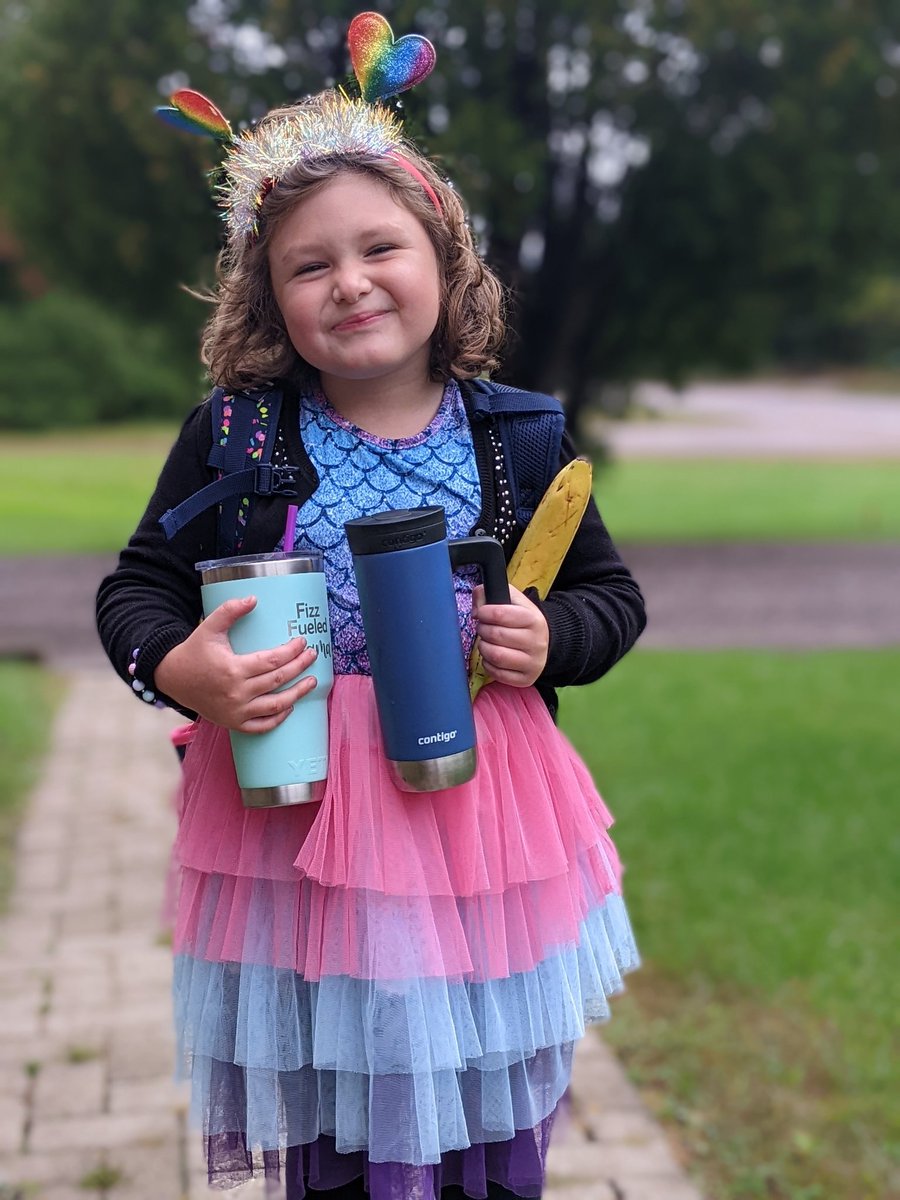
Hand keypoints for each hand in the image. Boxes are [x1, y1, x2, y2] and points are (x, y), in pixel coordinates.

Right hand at [154, 595, 317, 732]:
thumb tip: (253, 598)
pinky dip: (277, 719)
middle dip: (300, 667)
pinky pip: (261, 726)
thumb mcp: (209, 627)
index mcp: (233, 669)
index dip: (291, 651)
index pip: (272, 661)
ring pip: (275, 705)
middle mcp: (236, 693)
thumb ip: (230, 610)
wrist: (172, 678)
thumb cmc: (194, 651)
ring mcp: (235, 711)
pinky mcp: (232, 723)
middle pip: (278, 680)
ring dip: (297, 694)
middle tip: (312, 656)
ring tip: (312, 682)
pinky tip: (289, 707)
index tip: (302, 642)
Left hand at [472, 584, 548, 688]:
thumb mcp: (513, 601)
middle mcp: (536, 642)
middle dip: (482, 630)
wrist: (545, 642)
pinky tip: (491, 657)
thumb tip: (476, 607)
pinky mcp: (526, 679)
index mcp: (534, 619)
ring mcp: (533, 662)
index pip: (500, 614)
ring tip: (486, 642)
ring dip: (484, 648)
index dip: (483, 612)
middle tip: (483, 628)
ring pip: (496, 656)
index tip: (481, 614)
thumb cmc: (523, 621)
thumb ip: (490, 594)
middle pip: (496, 635)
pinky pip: (497, 674)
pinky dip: (488, 665)